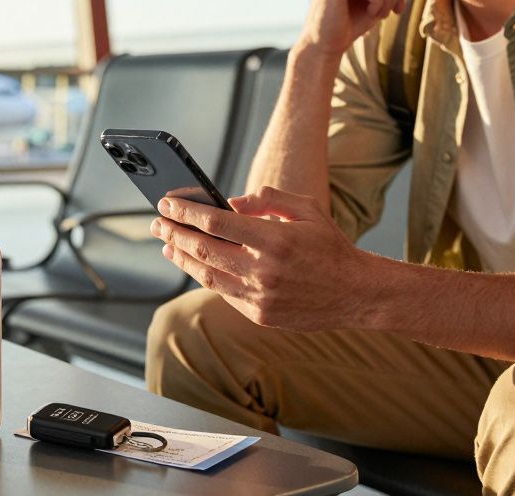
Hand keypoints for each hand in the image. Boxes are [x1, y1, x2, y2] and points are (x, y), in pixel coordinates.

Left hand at [150, 186, 369, 330]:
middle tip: (157, 223)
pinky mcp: (259, 315)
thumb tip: (229, 203)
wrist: (357, 294)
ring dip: (182, 258)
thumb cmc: (330, 246)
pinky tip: (194, 265)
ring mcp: (259, 297)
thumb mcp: (306, 209)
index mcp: (274, 239)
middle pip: (204, 249)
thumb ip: (267, 199)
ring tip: (167, 245)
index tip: (167, 204)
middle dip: (175, 234)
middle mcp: (263, 270)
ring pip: (207, 276)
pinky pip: (223, 293)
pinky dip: (205, 277)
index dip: (186, 212)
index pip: (216, 223)